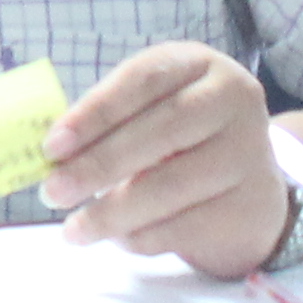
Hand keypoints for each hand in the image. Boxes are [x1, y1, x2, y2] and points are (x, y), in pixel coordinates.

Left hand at [42, 46, 287, 271]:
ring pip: (173, 185)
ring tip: (73, 230)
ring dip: (113, 213)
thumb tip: (51, 155)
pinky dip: (143, 236)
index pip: (142, 80)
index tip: (52, 146)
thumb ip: (108, 122)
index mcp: (198, 64)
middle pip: (161, 132)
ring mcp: (249, 153)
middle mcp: (233, 100)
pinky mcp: (252, 204)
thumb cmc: (179, 136)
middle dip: (98, 166)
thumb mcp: (150, 109)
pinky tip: (117, 239)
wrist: (248, 180)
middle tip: (53, 193)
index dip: (95, 113)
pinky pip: (187, 225)